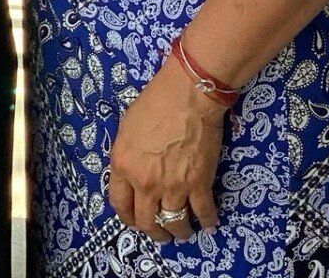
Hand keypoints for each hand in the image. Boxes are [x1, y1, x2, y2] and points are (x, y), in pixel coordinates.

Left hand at [105, 53, 223, 243]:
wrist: (188, 95)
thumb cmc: (155, 103)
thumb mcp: (127, 129)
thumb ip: (127, 157)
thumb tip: (133, 174)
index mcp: (123, 166)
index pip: (119, 204)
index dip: (127, 218)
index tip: (134, 220)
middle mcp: (145, 183)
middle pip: (146, 222)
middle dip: (153, 232)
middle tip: (160, 233)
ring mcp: (173, 186)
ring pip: (174, 223)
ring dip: (178, 232)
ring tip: (182, 232)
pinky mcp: (199, 184)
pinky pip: (203, 212)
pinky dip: (208, 221)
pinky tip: (209, 225)